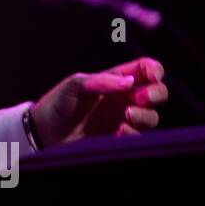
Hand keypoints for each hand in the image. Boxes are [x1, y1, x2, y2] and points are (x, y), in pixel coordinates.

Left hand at [30, 57, 166, 147]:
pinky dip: (132, 133)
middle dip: (156, 93)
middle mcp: (124, 98)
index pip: (147, 69)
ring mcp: (123, 118)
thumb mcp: (75, 85)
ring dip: (144, 116)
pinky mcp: (119, 137)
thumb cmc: (58, 103)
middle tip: (141, 98)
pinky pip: (138, 136)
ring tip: (125, 116)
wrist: (46, 132)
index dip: (154, 70)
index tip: (150, 76)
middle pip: (158, 92)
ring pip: (152, 116)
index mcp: (116, 79)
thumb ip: (101, 81)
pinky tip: (117, 131)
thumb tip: (130, 82)